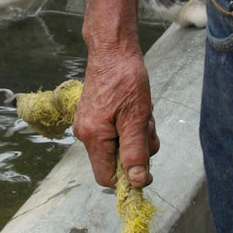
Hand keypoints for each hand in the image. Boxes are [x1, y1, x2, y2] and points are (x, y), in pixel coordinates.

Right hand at [73, 38, 158, 189]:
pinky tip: (134, 108)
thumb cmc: (125, 79)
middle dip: (137, 149)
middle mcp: (85, 134)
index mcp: (93, 137)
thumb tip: (135, 183)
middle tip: (147, 127)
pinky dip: (129, 125)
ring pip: (118, 145)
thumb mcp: (137, 119)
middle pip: (115, 161)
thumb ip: (135, 153)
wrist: (113, 50)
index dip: (128, 179)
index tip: (148, 170)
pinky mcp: (94, 116)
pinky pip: (115, 132)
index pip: (106, 177)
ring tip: (142, 112)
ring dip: (136, 135)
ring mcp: (88, 124)